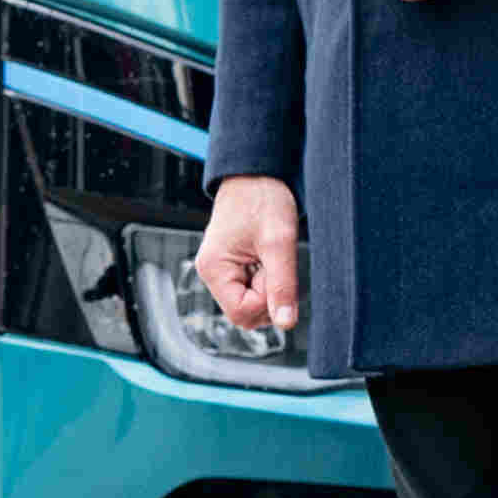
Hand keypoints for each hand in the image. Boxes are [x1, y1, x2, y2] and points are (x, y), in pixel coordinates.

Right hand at [197, 173, 304, 342]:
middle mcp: (210, 273)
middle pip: (244, 312)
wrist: (255, 174)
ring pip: (248, 303)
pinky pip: (248, 290)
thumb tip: (286, 323)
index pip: (243, 313)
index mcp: (214, 269)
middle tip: (274, 263)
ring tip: (270, 257)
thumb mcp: (279, 242)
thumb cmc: (262, 199)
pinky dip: (264, 280)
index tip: (275, 270)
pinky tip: (266, 257)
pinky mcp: (229, 267)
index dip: (267, 300)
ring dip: (267, 288)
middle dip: (267, 296)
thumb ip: (283, 285)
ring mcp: (218, 271)